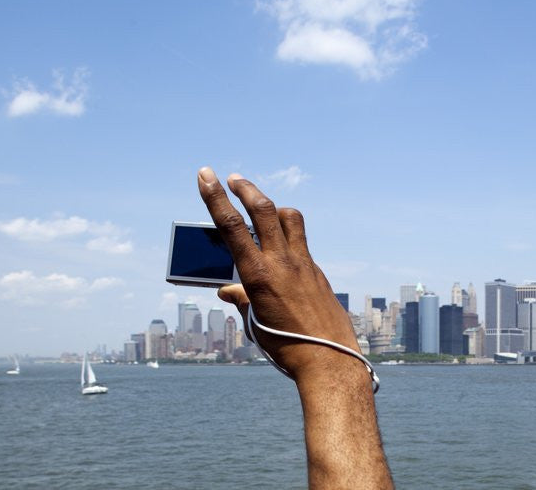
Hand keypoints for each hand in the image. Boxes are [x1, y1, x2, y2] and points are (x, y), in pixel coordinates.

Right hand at [196, 167, 364, 385]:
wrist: (329, 359)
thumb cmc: (287, 347)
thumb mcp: (255, 324)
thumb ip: (241, 300)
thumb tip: (227, 289)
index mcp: (259, 275)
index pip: (232, 227)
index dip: (215, 197)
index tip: (206, 175)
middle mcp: (282, 262)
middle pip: (263, 210)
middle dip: (245, 189)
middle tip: (233, 177)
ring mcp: (303, 263)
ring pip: (289, 218)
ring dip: (272, 207)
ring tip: (260, 206)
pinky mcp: (317, 270)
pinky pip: (300, 241)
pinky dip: (286, 234)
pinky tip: (279, 247)